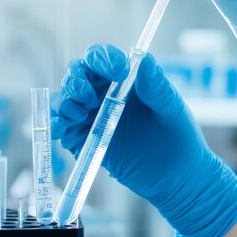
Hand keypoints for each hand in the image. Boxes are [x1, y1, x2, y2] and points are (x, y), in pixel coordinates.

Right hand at [52, 44, 236, 236]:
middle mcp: (104, 94)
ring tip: (81, 113)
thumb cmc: (180, 138)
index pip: (102, 58)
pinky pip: (62, 129)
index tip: (119, 71)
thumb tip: (144, 58)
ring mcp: (92, 118)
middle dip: (77, 80)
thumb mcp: (171, 109)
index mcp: (125, 80)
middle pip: (77, 74)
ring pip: (65, 99)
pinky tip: (61, 128)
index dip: (104, 59)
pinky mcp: (84, 141)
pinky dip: (56, 124)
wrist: (178, 178)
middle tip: (90, 96)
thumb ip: (156, 86)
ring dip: (66, 101)